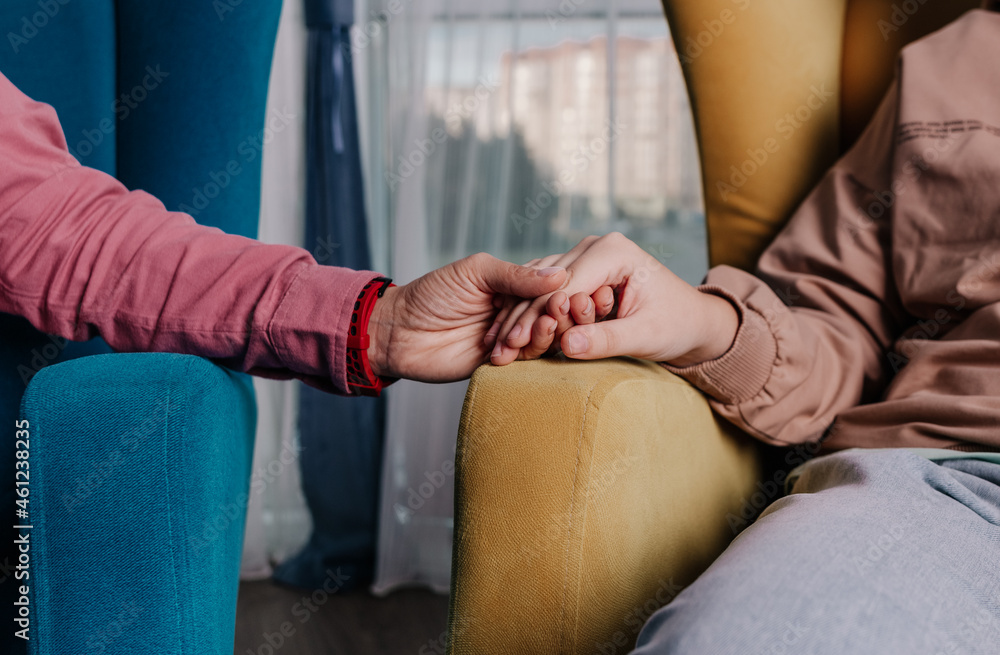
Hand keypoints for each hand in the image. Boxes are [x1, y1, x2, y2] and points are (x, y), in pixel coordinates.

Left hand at [366, 252, 566, 381]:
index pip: (547, 287)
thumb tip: (558, 274)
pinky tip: (529, 342)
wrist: (399, 331)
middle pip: (551, 314)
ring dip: (546, 332)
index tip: (570, 291)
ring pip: (543, 338)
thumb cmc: (431, 294)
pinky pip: (526, 361)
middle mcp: (517, 312)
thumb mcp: (475, 272)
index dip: (560, 290)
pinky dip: (531, 352)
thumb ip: (514, 275)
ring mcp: (511, 339)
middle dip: (557, 313)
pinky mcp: (503, 365)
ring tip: (546, 325)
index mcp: (513, 286)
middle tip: (560, 311)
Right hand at [492, 232, 739, 365]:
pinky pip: (546, 294)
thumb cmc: (676, 325)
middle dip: (522, 320)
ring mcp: (584, 256)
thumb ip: (607, 340)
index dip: (537, 316)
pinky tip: (508, 338)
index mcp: (612, 250)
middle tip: (497, 351)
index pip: (564, 285)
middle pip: (546, 286)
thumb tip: (568, 346)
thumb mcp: (645, 336)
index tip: (515, 344)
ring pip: (540, 289)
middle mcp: (594, 246)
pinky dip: (529, 316)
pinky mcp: (578, 270)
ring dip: (519, 319)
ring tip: (498, 349)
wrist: (691, 320)